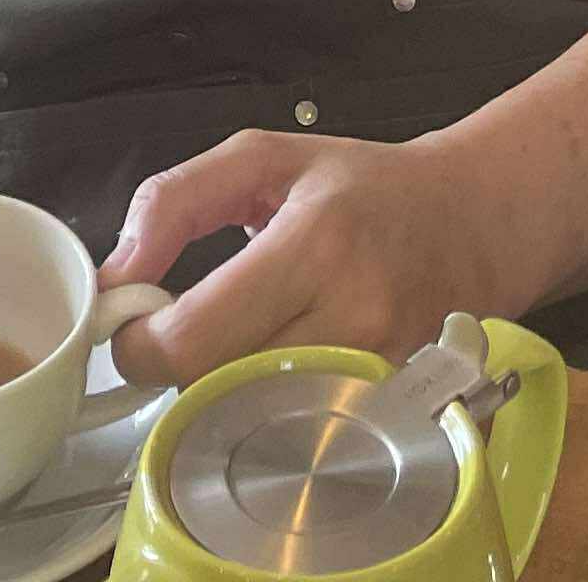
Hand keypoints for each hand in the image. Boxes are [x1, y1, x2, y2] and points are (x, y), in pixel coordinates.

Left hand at [101, 130, 535, 385]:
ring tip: (234, 345)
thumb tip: (115, 275)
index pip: (194, 340)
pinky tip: (276, 370)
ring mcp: (377, 374)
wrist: (472, 218)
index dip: (142, 344)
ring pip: (256, 422)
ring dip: (223, 393)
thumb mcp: (263, 156)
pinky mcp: (392, 409)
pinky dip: (272, 410)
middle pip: (218, 391)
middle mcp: (352, 318)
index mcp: (312, 244)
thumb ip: (173, 201)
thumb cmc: (362, 185)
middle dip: (180, 369)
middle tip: (183, 332)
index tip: (138, 323)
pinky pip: (302, 431)